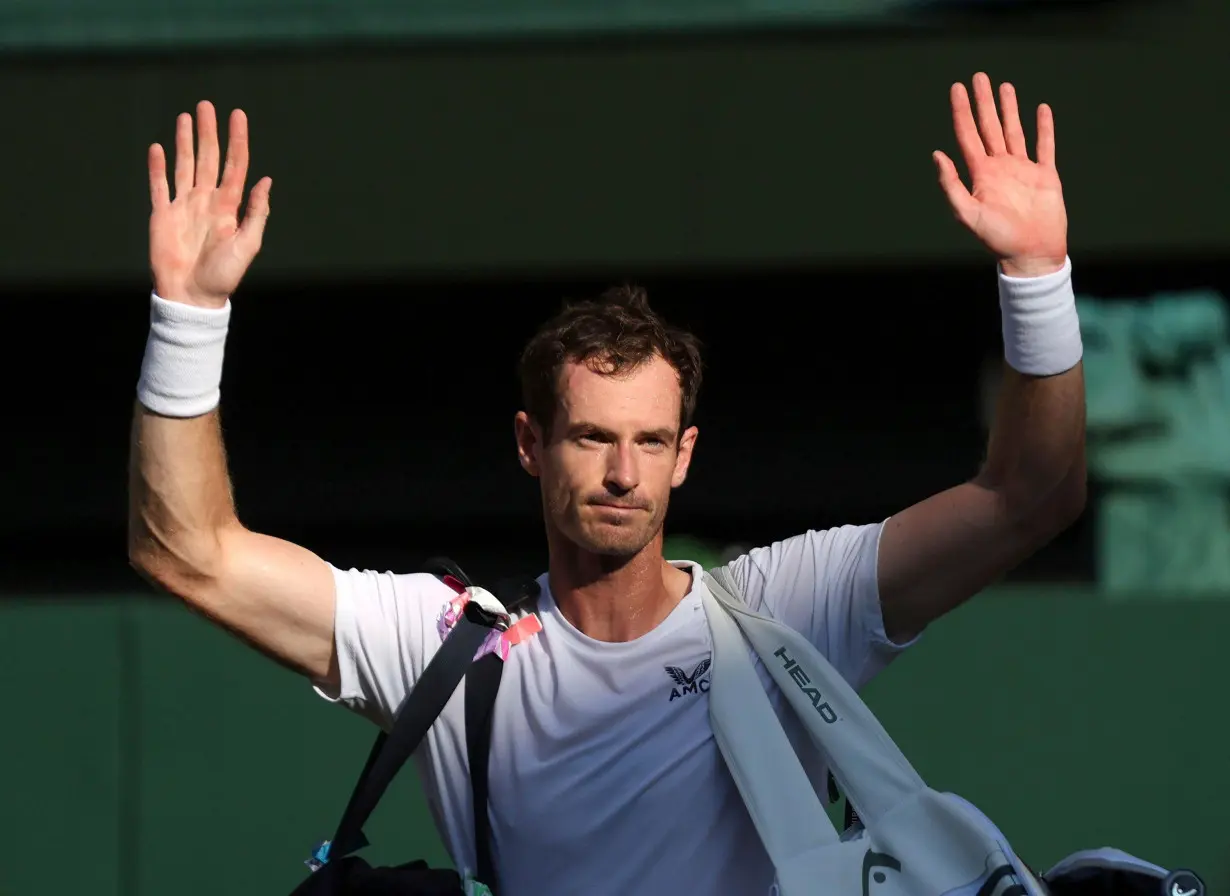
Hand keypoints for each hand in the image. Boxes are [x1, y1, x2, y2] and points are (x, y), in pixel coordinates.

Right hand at [148, 101, 271, 307]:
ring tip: (187, 117)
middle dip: (208, 132)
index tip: (237, 115)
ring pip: (184, 166)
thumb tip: (266, 181)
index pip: (234, 165)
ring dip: (185, 141)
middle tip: (207, 105)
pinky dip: (157, 167)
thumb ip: (257, 212)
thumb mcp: (247, 245)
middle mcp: (206, 201)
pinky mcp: (162, 216)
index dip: (236, 140)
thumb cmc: (223, 276)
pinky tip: (159, 148)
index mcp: (228, 207)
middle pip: (207, 158)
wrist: (192, 296)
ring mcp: (183, 206)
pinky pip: (158, 186)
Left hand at [934, 73, 1066, 277]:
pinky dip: (1044, 127)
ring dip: (1009, 109)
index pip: (967, 135)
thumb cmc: (997, 239)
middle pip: (989, 127)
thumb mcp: (968, 214)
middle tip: (978, 77)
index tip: (957, 89)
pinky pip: (1045, 146)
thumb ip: (951, 185)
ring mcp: (1022, 169)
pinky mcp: (1045, 175)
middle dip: (983, 102)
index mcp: (980, 174)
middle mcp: (999, 168)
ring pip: (1014, 131)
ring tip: (1004, 87)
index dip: (961, 111)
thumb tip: (937, 154)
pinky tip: (1041, 110)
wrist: (1031, 253)